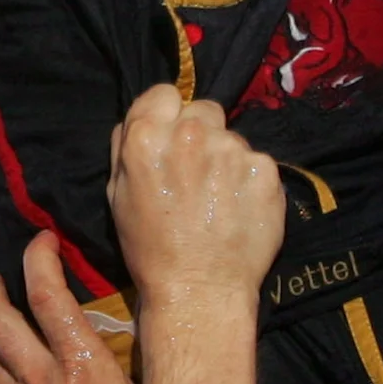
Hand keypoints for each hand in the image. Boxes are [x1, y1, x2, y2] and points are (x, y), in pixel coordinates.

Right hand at [105, 85, 285, 307]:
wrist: (199, 290)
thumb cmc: (150, 249)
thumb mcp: (117, 196)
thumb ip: (125, 149)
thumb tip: (140, 119)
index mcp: (147, 137)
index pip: (163, 92)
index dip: (166, 114)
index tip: (170, 137)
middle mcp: (191, 133)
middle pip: (203, 109)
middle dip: (200, 132)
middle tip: (197, 172)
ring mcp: (232, 149)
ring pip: (231, 138)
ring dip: (226, 159)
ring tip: (219, 199)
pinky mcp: (265, 169)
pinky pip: (257, 162)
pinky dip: (250, 180)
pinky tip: (240, 208)